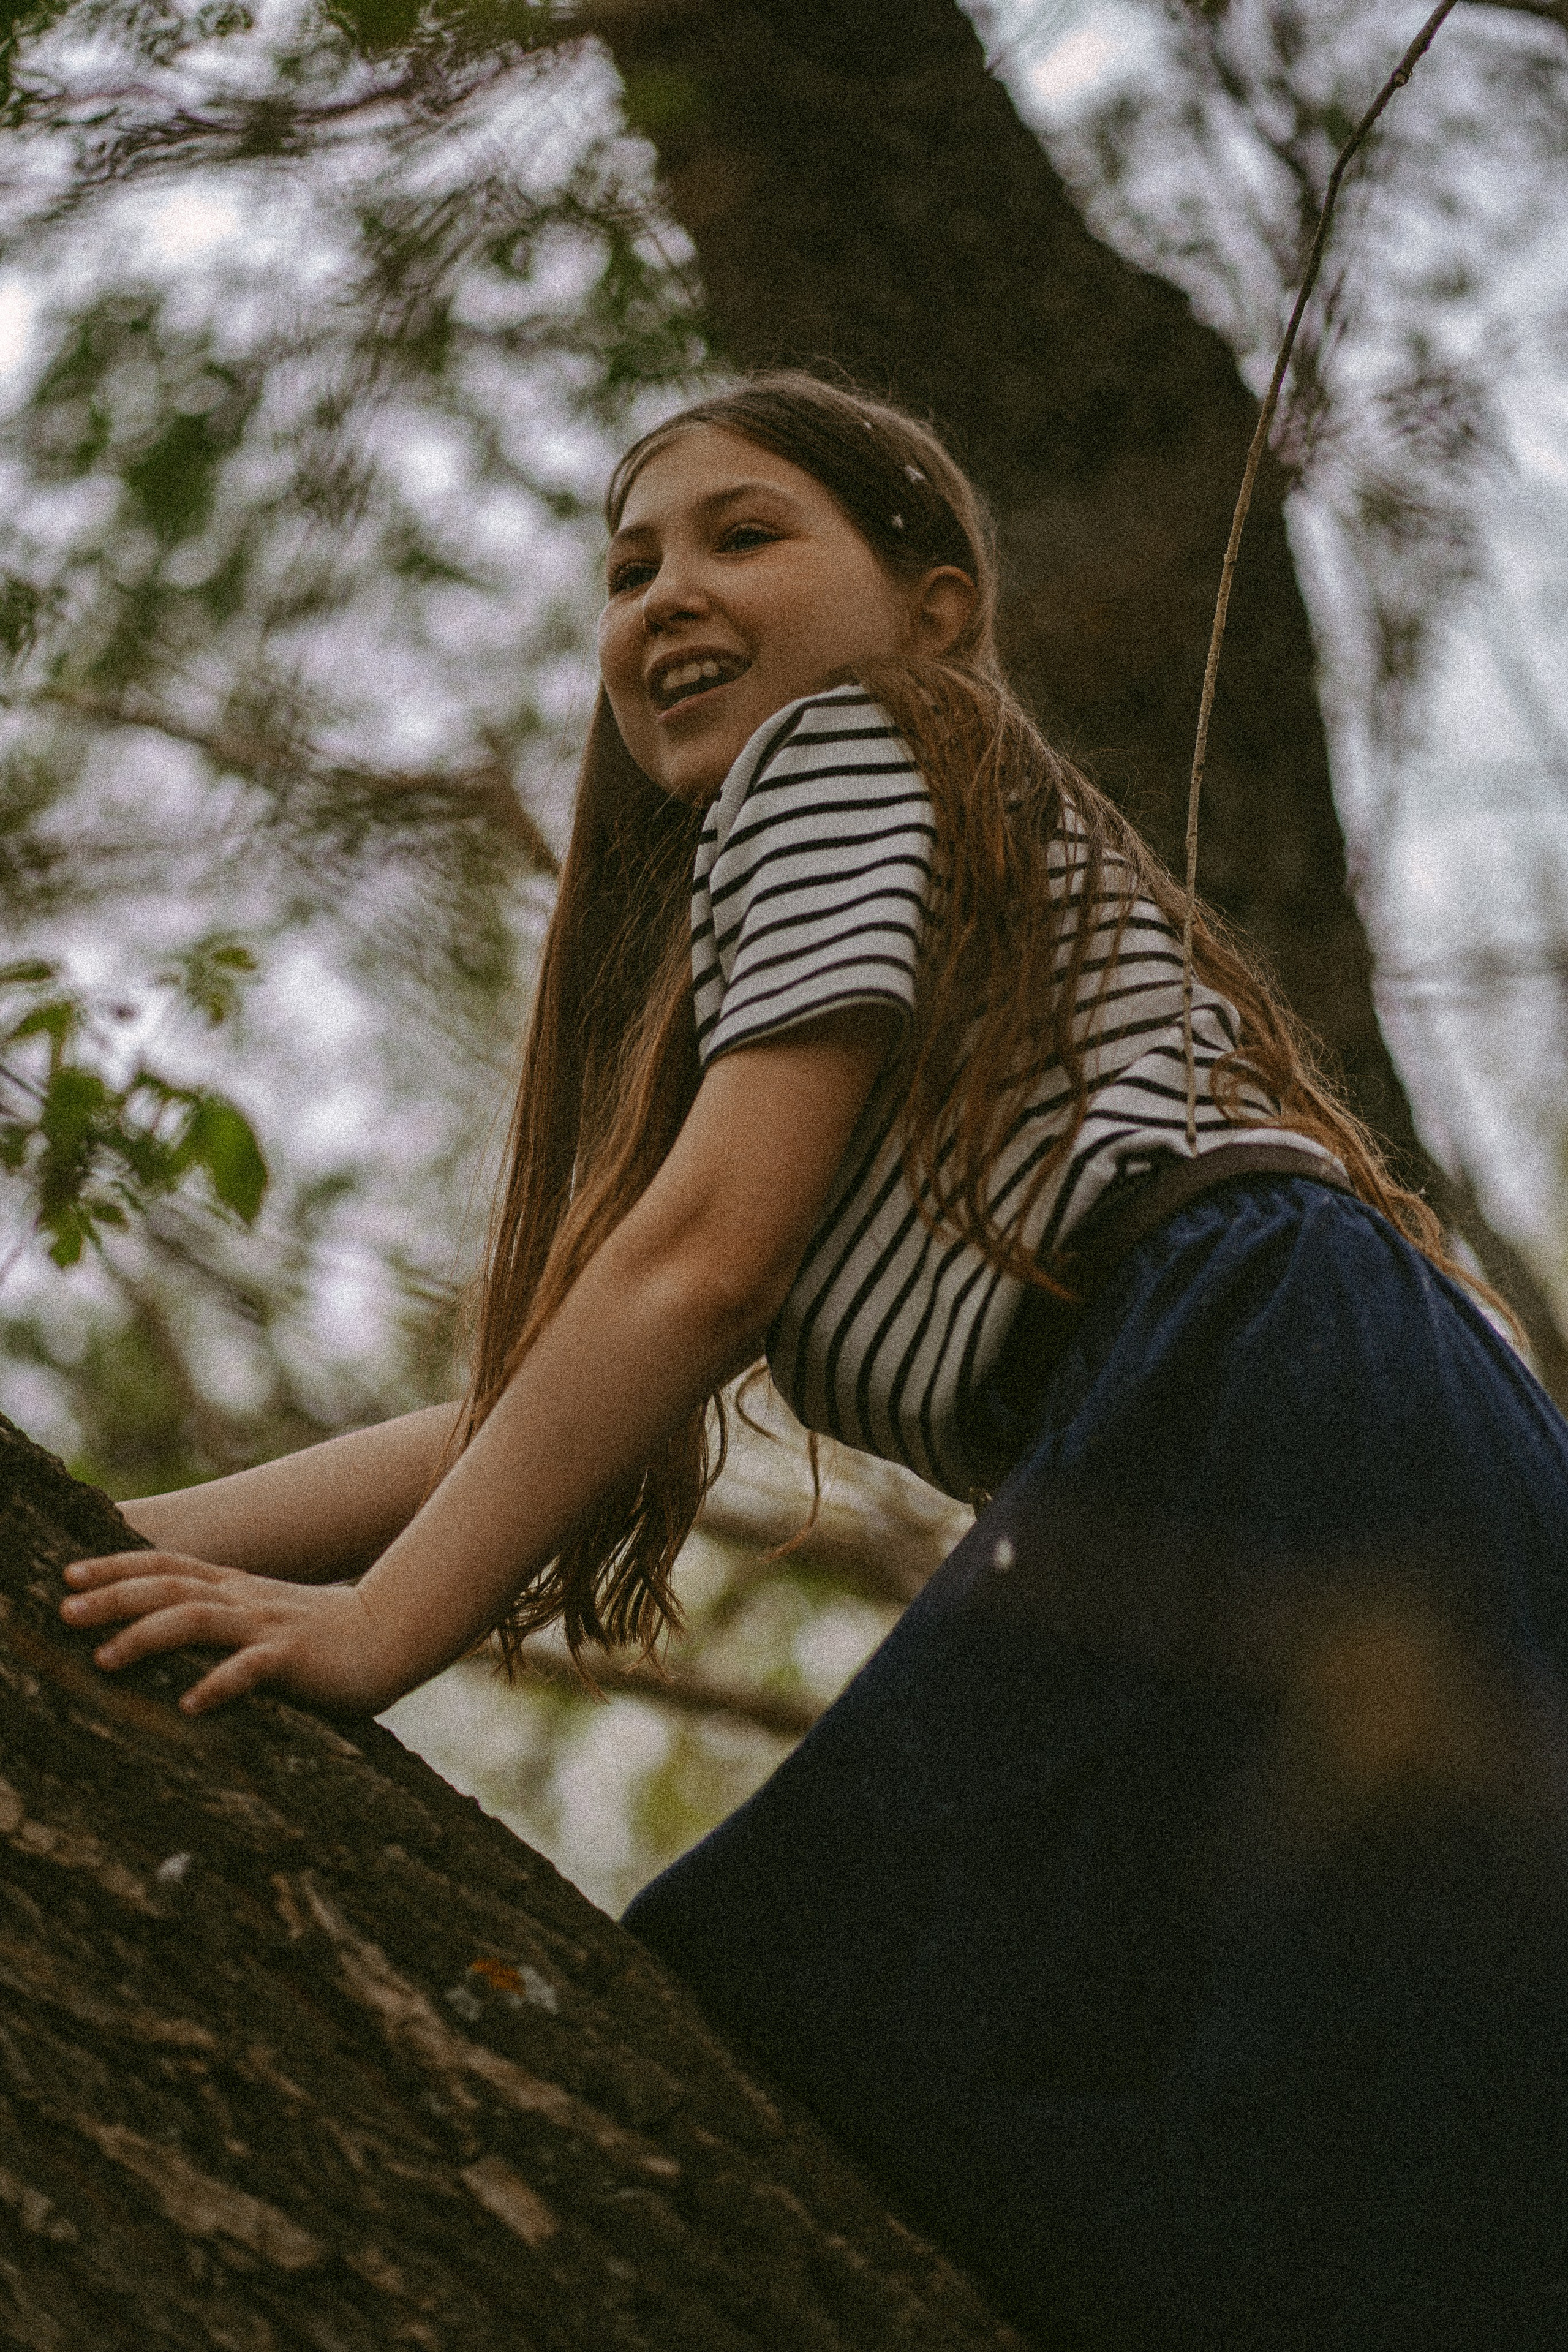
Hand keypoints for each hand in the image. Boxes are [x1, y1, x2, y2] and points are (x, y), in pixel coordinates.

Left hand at [58, 1550, 404, 1716]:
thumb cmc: (320, 1637)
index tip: (68, 1574)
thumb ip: (218, 1614)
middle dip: (113, 1596)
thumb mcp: (261, 1615)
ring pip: (198, 1619)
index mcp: (234, 1588)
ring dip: (148, 1636)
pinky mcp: (294, 1658)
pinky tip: (190, 1705)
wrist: (390, 1638)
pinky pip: (251, 1669)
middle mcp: (244, 1599)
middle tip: (64, 1611)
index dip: (116, 1566)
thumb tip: (160, 1624)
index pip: (167, 1566)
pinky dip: (218, 1684)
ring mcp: (268, 1626)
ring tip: (105, 1660)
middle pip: (169, 1587)